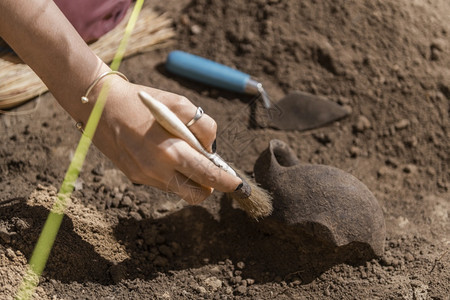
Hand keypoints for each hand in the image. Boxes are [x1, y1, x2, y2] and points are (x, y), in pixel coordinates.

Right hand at [87, 76, 240, 203]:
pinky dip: (173, 173)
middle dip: (211, 186)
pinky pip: (164, 183)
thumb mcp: (178, 103)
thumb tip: (210, 150)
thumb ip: (202, 127)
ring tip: (183, 152)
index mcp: (170, 150)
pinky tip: (164, 153)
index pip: (208, 175)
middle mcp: (156, 170)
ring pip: (180, 189)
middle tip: (212, 169)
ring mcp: (144, 177)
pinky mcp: (134, 177)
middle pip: (197, 194)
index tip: (239, 186)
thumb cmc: (143, 101)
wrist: (99, 105)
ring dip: (190, 178)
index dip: (227, 182)